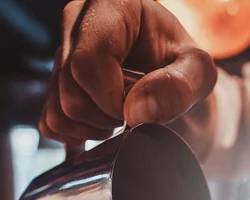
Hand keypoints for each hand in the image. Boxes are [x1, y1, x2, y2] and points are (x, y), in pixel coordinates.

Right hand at [40, 0, 216, 157]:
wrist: (175, 87)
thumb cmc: (185, 73)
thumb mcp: (199, 75)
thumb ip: (179, 88)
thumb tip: (136, 111)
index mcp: (111, 6)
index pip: (88, 61)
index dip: (112, 101)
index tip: (138, 110)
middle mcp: (77, 24)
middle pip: (70, 93)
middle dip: (105, 118)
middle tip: (133, 113)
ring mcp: (60, 55)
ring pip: (58, 113)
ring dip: (92, 129)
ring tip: (120, 119)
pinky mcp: (53, 86)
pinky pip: (50, 123)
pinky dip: (77, 136)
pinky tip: (102, 126)